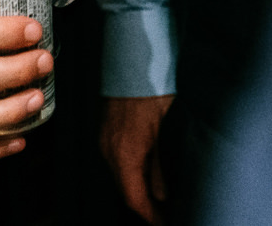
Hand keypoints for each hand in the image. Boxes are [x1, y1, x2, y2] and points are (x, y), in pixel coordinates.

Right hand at [102, 95, 174, 223]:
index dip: (149, 216)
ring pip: (120, 175)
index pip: (134, 198)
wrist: (134, 61)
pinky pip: (116, 160)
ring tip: (158, 196)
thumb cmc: (153, 90)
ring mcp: (105, 139)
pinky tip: (145, 170)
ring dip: (137, 187)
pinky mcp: (106, 130)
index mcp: (126, 153)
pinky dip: (131, 171)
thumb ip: (161, 166)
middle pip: (125, 189)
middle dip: (144, 204)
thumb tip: (162, 194)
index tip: (163, 222)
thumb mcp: (166, 129)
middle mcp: (110, 150)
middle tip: (164, 213)